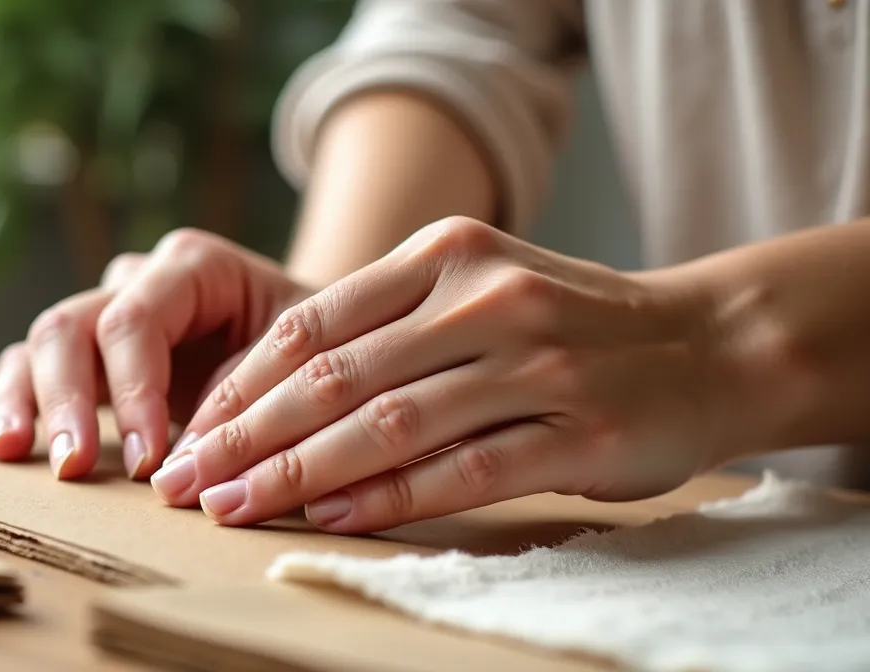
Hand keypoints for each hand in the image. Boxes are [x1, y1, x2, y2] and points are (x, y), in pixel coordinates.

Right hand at [0, 229, 312, 480]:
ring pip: (39, 344)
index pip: (135, 319)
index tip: (145, 460)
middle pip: (72, 326)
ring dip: (19, 400)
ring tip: (9, 453)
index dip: (131, 389)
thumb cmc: (318, 351)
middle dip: (64, 399)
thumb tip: (187, 465)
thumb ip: (247, 397)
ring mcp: (104, 317)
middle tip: (72, 469)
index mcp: (190, 267)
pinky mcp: (88, 359)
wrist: (320, 347)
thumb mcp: (303, 363)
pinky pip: (26, 369)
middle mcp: (136, 283)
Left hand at [149, 217, 739, 532]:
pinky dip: (390, 498)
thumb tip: (266, 401)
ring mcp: (534, 363)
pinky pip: (461, 470)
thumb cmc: (565, 324)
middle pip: (336, 376)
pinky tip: (332, 517)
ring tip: (236, 505)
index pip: (314, 321)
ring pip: (388, 424)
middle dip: (248, 435)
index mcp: (445, 255)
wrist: (706, 343)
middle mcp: (483, 298)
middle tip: (189, 480)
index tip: (191, 430)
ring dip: (299, 473)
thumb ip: (385, 327)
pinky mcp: (576, 431)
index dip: (242, 382)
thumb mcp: (475, 289)